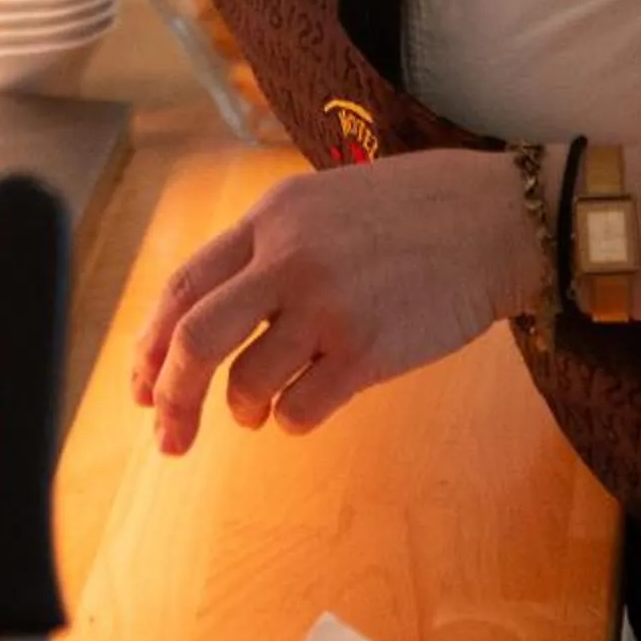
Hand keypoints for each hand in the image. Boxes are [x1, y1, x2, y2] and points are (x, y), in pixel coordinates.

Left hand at [132, 151, 538, 454]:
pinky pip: (301, 409)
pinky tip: (306, 408)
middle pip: (195, 338)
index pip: (184, 286)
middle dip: (171, 397)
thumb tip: (217, 314)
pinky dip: (291, 421)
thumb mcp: (324, 203)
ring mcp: (328, 306)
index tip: (141, 384)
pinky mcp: (368, 350)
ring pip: (247, 383)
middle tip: (168, 436)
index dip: (150, 343)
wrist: (498, 219)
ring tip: (261, 411)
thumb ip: (271, 247)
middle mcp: (288, 258)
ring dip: (245, 410)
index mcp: (271, 217)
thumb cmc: (414, 212)